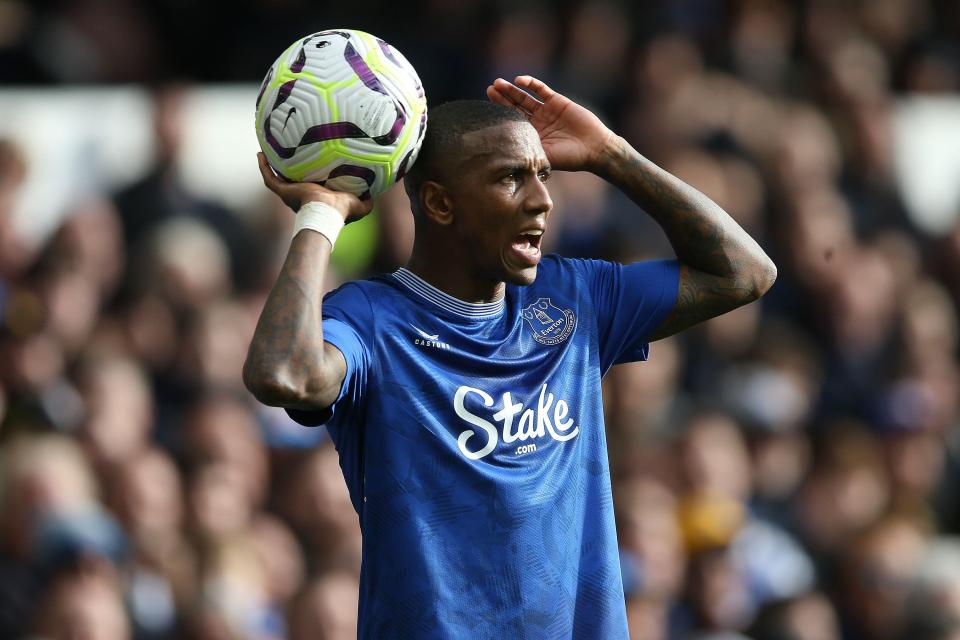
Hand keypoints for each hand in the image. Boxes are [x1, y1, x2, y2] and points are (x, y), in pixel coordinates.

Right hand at [257, 153, 373, 222]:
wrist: (326, 211)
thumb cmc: (342, 211)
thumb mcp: (360, 205)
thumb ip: (368, 200)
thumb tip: (375, 193)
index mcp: (316, 196)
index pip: (311, 184)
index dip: (309, 175)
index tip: (311, 163)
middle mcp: (300, 195)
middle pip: (291, 179)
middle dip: (288, 169)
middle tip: (287, 153)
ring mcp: (289, 193)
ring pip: (276, 177)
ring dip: (270, 165)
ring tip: (267, 151)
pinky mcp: (282, 191)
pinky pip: (268, 177)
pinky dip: (263, 166)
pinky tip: (260, 153)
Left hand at [486, 76, 614, 172]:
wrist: (595, 148)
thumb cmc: (570, 158)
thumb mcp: (544, 157)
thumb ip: (527, 152)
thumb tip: (504, 154)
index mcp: (531, 137)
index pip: (511, 123)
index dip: (499, 115)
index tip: (486, 109)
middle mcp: (536, 122)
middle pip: (514, 108)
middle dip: (501, 99)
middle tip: (489, 90)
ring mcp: (546, 111)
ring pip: (524, 98)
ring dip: (511, 90)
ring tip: (498, 83)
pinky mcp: (557, 101)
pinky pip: (541, 89)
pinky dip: (531, 84)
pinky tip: (519, 81)